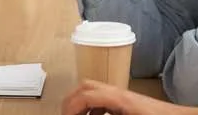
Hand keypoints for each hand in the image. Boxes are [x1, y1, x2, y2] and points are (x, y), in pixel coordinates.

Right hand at [62, 80, 197, 114]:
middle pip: (87, 86)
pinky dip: (94, 109)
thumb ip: (105, 114)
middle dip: (72, 101)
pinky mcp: (127, 102)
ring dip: (82, 105)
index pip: (86, 94)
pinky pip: (104, 100)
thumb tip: (90, 114)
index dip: (70, 107)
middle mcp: (119, 92)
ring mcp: (123, 96)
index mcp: (118, 98)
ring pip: (94, 92)